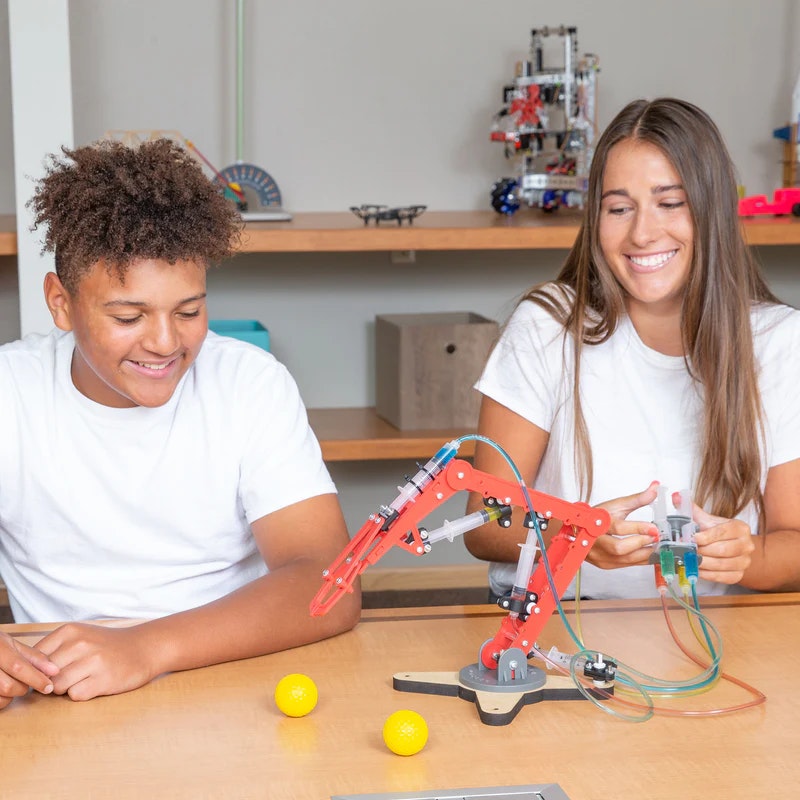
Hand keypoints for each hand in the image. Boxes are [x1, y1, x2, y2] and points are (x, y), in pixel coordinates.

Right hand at [0, 631, 59, 709]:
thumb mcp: (13, 644)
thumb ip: (34, 657)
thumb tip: (54, 671)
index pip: (18, 667)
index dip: (35, 678)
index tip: (49, 687)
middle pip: (9, 686)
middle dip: (23, 687)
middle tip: (25, 680)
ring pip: (0, 698)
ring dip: (11, 696)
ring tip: (11, 682)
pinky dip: (2, 700)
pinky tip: (2, 689)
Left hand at [35, 623, 158, 701]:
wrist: (144, 648)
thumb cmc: (108, 645)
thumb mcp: (81, 637)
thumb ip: (55, 651)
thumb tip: (29, 675)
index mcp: (71, 630)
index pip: (35, 657)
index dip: (39, 669)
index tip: (52, 671)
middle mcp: (81, 644)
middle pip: (45, 675)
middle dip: (52, 680)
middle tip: (71, 675)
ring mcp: (93, 661)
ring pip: (57, 687)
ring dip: (67, 688)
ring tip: (84, 678)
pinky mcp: (103, 680)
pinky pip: (76, 695)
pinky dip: (82, 693)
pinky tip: (96, 683)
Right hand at [587, 482, 659, 570]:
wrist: (580, 530)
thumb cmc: (596, 517)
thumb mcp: (616, 505)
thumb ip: (638, 499)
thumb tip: (655, 488)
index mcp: (597, 523)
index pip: (618, 528)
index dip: (638, 528)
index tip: (654, 528)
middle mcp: (596, 541)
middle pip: (619, 548)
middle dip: (641, 543)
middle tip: (655, 537)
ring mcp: (599, 555)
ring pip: (624, 560)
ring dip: (645, 553)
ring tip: (655, 544)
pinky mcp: (604, 564)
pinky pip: (626, 565)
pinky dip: (640, 560)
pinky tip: (649, 552)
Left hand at [676, 492, 754, 584]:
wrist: (732, 546)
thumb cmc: (717, 532)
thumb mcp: (706, 520)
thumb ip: (692, 510)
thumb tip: (676, 496)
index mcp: (740, 528)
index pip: (721, 532)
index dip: (705, 536)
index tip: (691, 538)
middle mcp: (747, 545)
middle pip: (722, 550)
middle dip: (702, 551)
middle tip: (686, 550)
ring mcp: (745, 561)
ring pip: (722, 565)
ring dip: (702, 563)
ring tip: (689, 559)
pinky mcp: (739, 575)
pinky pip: (722, 577)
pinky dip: (707, 574)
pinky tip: (696, 569)